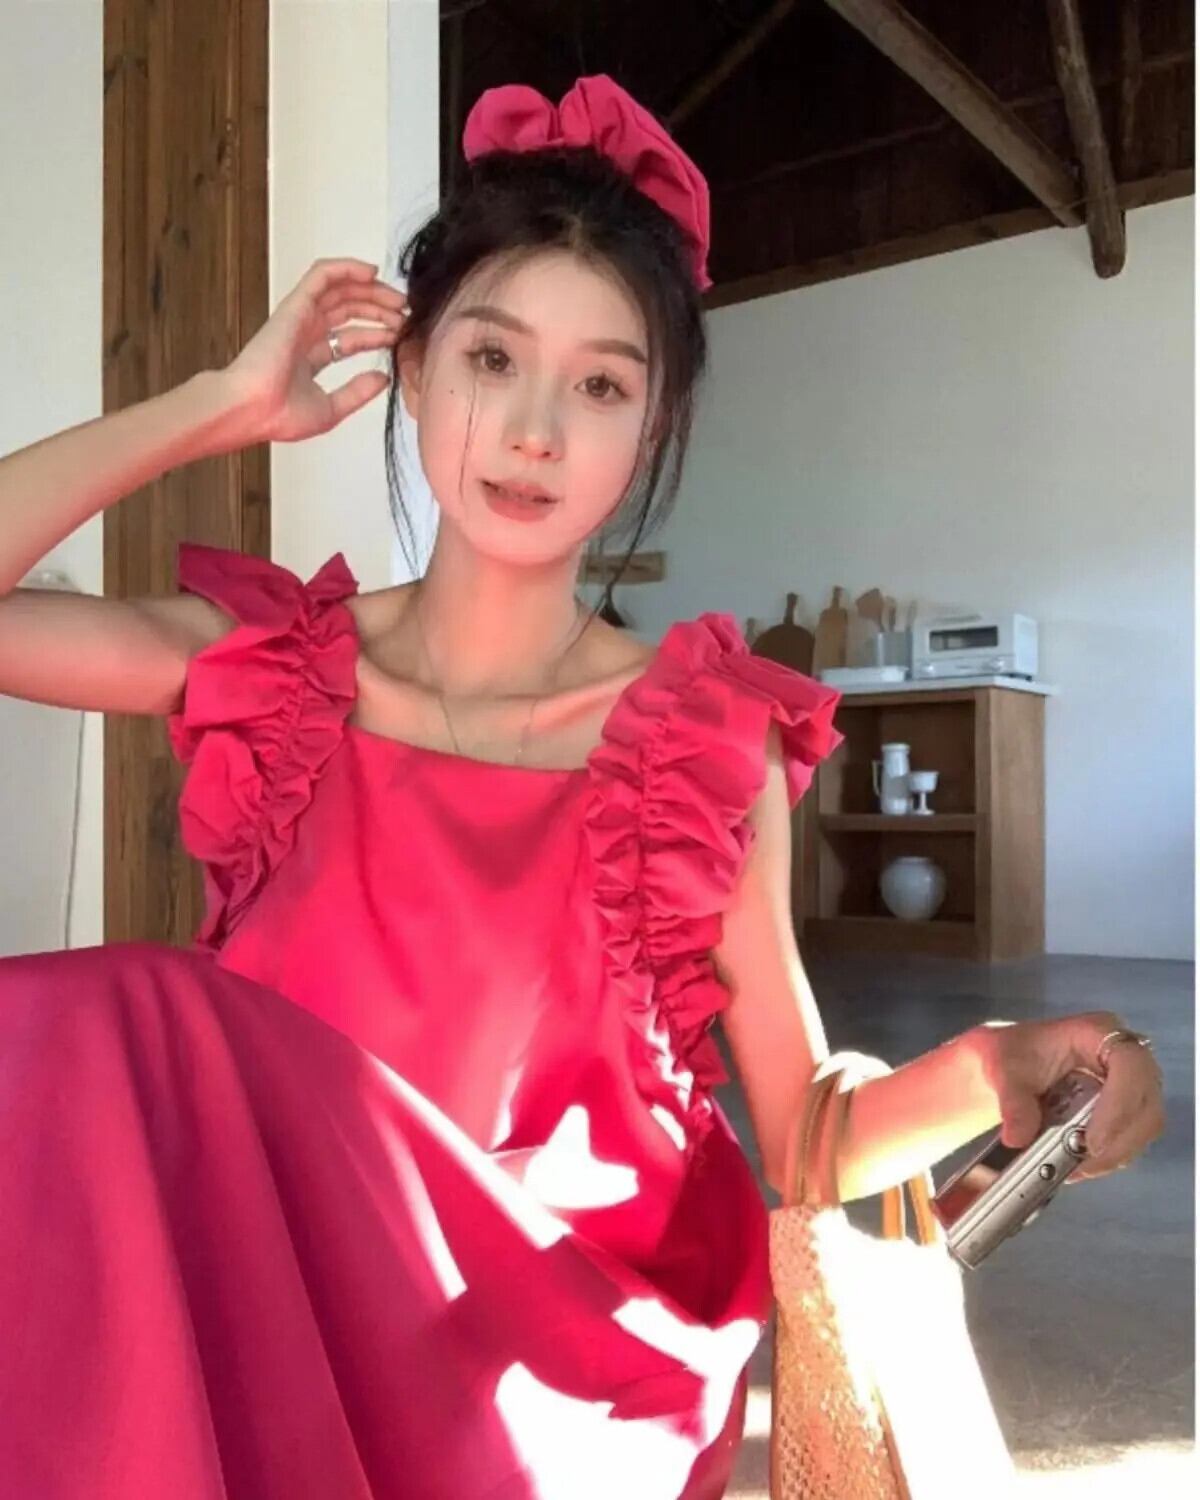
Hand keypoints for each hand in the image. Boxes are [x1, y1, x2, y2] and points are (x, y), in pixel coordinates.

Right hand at [219, 258, 408, 443]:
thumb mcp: (331, 408)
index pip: (351, 337)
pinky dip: (346, 268)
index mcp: (311, 357)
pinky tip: (371, 272)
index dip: (376, 333)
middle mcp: (306, 333)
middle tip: (405, 313)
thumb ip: (357, 392)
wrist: (252, 410)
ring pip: (339, 290)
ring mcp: (300, 317)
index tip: (400, 336)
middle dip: (378, 308)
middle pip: (349, 310)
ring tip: (396, 297)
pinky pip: (322, 275)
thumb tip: (383, 378)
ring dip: (370, 289)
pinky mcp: (296, 304)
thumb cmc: (280, 416)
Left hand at [972, 1012, 1164, 1182]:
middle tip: (1085, 1164)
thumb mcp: (1002, 1071)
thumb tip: (1018, 1138)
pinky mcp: (1127, 1110)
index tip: (1092, 1141)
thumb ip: (1012, 1103)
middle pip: (1145, 1101)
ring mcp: (1131, 1083)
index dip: (1119, 1104)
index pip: (1129, 1064)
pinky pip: (1132, 1138)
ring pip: (1144, 1125)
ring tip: (1078, 1169)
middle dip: (1119, 1140)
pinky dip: (1110, 1157)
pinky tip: (1081, 1167)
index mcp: (1097, 1031)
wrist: (1010, 1067)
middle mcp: (1123, 1055)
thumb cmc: (1012, 1056)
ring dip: (1116, 1153)